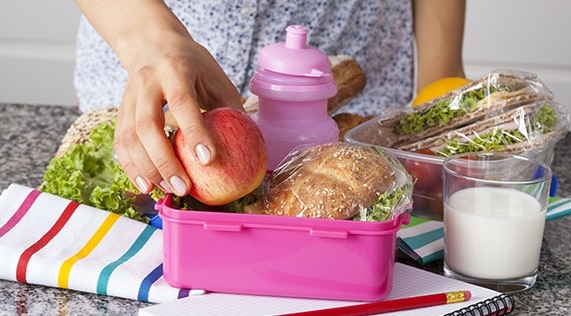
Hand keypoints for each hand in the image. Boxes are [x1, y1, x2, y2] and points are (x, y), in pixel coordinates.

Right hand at [113, 33, 242, 196]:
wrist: (152, 43)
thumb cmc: (193, 65)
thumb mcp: (216, 77)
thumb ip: (230, 109)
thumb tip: (251, 147)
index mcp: (176, 69)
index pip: (183, 103)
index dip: (195, 132)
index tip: (208, 161)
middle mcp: (147, 81)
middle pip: (147, 125)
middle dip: (164, 161)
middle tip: (184, 187)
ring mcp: (129, 96)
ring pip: (129, 137)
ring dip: (146, 169)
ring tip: (167, 191)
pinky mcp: (121, 110)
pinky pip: (121, 142)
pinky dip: (131, 167)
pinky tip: (147, 185)